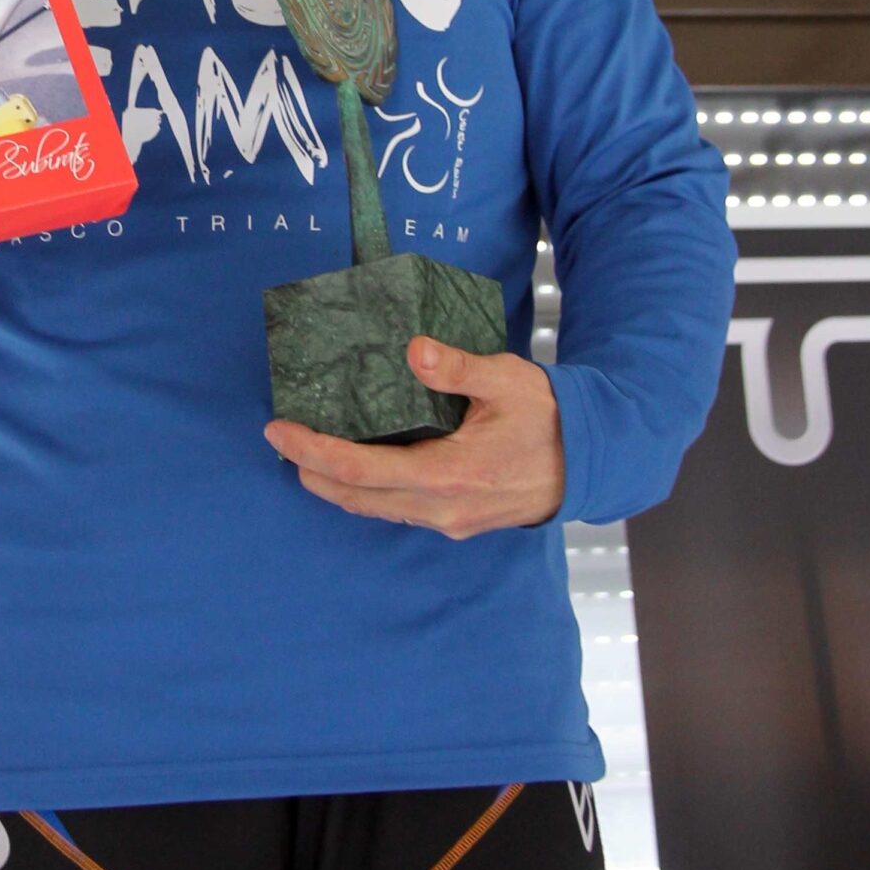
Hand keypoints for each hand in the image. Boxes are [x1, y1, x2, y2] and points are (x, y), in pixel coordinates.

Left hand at [265, 337, 564, 538]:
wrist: (590, 462)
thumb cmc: (550, 418)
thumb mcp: (508, 380)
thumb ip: (459, 367)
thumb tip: (414, 350)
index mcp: (448, 473)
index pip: (361, 471)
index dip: (314, 452)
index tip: (280, 430)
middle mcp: (441, 506)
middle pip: (356, 498)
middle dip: (311, 470)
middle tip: (281, 439)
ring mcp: (448, 518)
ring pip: (374, 509)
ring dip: (335, 484)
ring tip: (306, 451)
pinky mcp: (455, 520)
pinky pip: (397, 510)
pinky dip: (366, 491)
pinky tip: (356, 467)